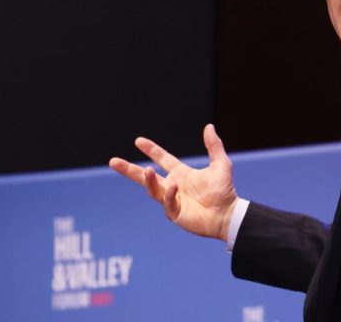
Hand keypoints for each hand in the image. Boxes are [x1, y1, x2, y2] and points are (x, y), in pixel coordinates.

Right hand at [108, 124, 237, 240]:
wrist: (228, 214)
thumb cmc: (225, 191)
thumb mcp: (221, 165)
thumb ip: (214, 146)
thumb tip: (209, 126)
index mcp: (181, 174)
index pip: (162, 159)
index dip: (151, 150)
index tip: (138, 141)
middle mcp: (173, 186)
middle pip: (146, 177)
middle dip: (129, 170)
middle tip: (113, 162)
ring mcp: (172, 200)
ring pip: (153, 189)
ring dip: (148, 180)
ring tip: (147, 170)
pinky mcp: (174, 214)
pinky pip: (166, 202)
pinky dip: (168, 194)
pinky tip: (173, 186)